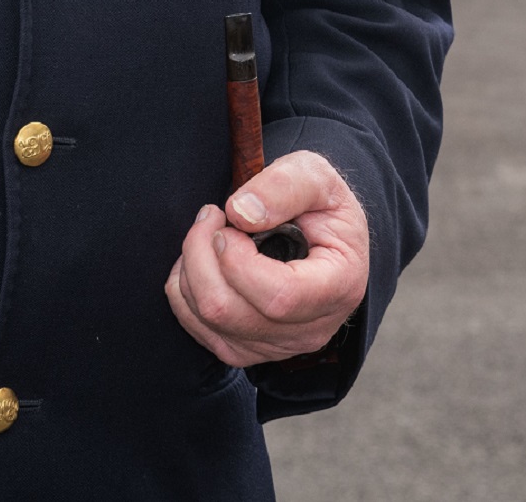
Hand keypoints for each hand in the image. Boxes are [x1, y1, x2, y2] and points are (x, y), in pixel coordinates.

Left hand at [164, 150, 368, 367]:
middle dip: (202, 255)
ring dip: (192, 268)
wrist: (322, 235)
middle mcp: (311, 328)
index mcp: (339, 286)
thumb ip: (285, 186)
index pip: (280, 296)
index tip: (228, 222)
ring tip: (208, 232)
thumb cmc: (321, 206)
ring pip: (209, 320)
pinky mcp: (248, 350)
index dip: (238, 260)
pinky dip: (186, 289)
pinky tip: (204, 260)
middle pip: (230, 310)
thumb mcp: (317, 176)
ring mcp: (277, 346)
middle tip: (211, 216)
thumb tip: (241, 213)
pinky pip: (198, 328)